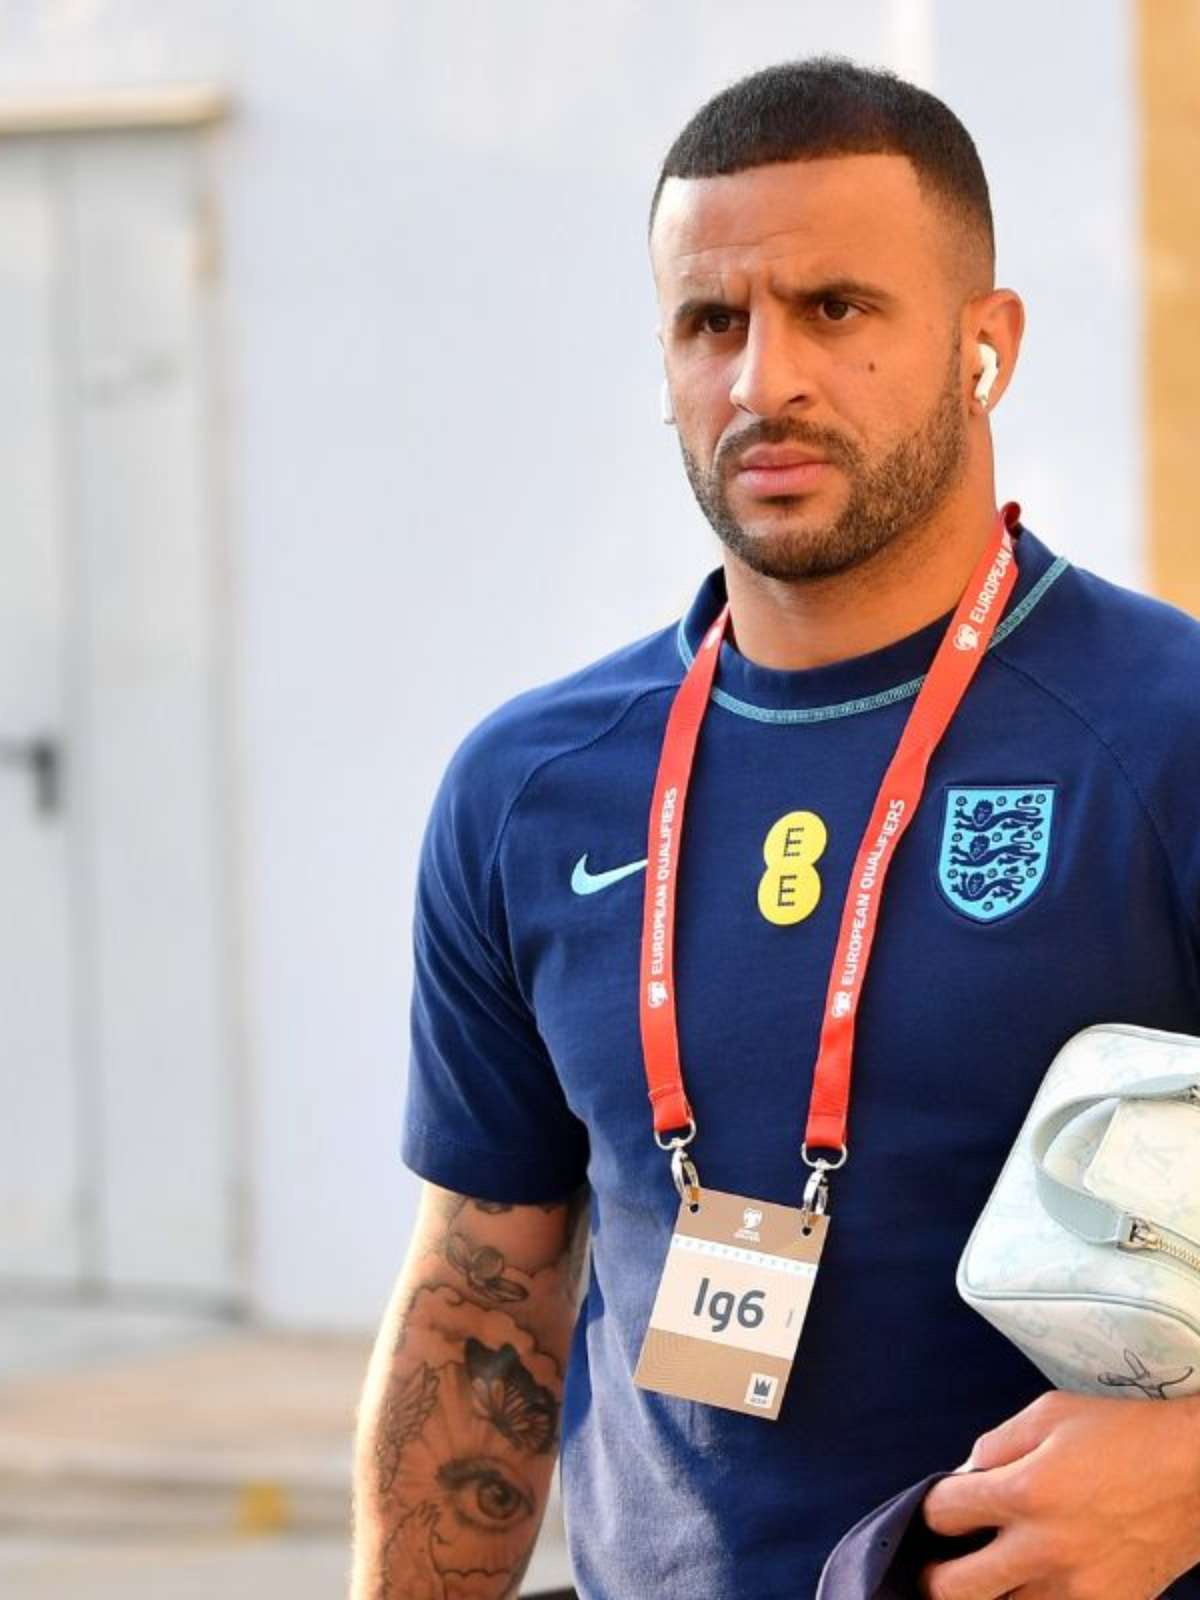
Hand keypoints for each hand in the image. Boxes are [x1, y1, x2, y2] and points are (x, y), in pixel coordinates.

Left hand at [918, 1390, 1199, 1598]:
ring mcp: (1078, 1591)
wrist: (1197, 1473)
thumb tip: (964, 1477)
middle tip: (939, 1563)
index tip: (939, 1508)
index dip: (930, 1508)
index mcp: (1025, 1492)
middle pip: (955, 1589)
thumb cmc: (1124, 1434)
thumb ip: (995, 1445)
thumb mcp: (1049, 1414)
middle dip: (935, 1575)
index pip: (942, 1514)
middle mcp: (1046, 1549)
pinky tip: (1029, 1585)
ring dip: (986, 1596)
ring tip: (985, 1576)